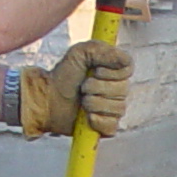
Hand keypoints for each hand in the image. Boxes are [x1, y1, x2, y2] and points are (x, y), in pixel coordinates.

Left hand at [17, 41, 133, 137]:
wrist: (48, 98)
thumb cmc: (64, 74)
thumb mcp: (79, 53)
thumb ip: (102, 50)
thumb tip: (125, 59)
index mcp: (115, 71)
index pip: (128, 69)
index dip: (111, 71)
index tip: (95, 70)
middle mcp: (118, 90)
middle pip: (123, 90)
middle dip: (97, 88)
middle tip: (82, 87)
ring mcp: (113, 109)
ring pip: (118, 108)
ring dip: (94, 103)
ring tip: (82, 102)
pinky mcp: (106, 127)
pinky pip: (112, 126)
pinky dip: (97, 122)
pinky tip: (87, 117)